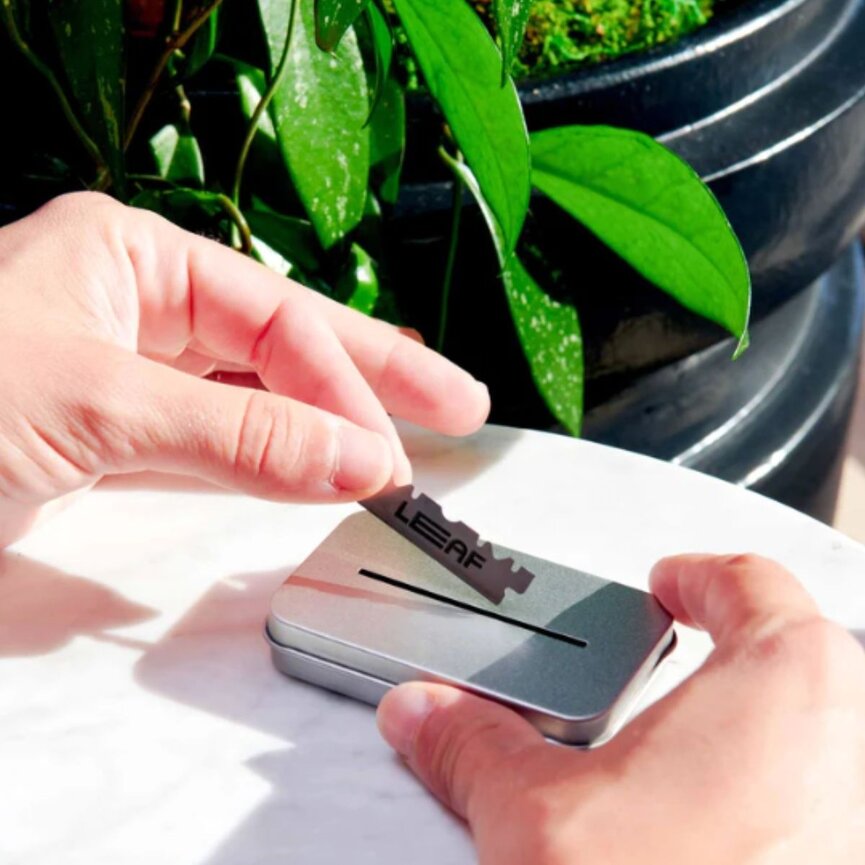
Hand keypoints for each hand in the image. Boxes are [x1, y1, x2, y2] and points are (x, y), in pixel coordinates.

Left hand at [0, 193, 488, 545]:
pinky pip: (212, 440)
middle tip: (457, 405)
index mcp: (128, 257)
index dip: (339, 391)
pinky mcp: (106, 434)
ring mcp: (123, 371)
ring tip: (401, 437)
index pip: (271, 322)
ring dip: (324, 423)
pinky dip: (265, 459)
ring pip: (251, 394)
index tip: (388, 459)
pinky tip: (312, 465)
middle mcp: (132, 305)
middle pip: (281, 343)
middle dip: (371, 377)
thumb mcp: (97, 408)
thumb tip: (358, 462)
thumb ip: (240, 437)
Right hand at [377, 554, 864, 863]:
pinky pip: (828, 799)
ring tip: (682, 764)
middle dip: (730, 654)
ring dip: (759, 731)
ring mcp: (860, 809)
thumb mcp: (542, 822)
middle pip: (794, 653)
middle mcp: (851, 741)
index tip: (669, 584)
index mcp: (786, 683)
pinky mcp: (853, 856)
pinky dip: (779, 796)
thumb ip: (476, 748)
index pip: (748, 582)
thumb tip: (426, 717)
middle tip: (669, 674)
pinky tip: (712, 835)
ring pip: (821, 731)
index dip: (698, 576)